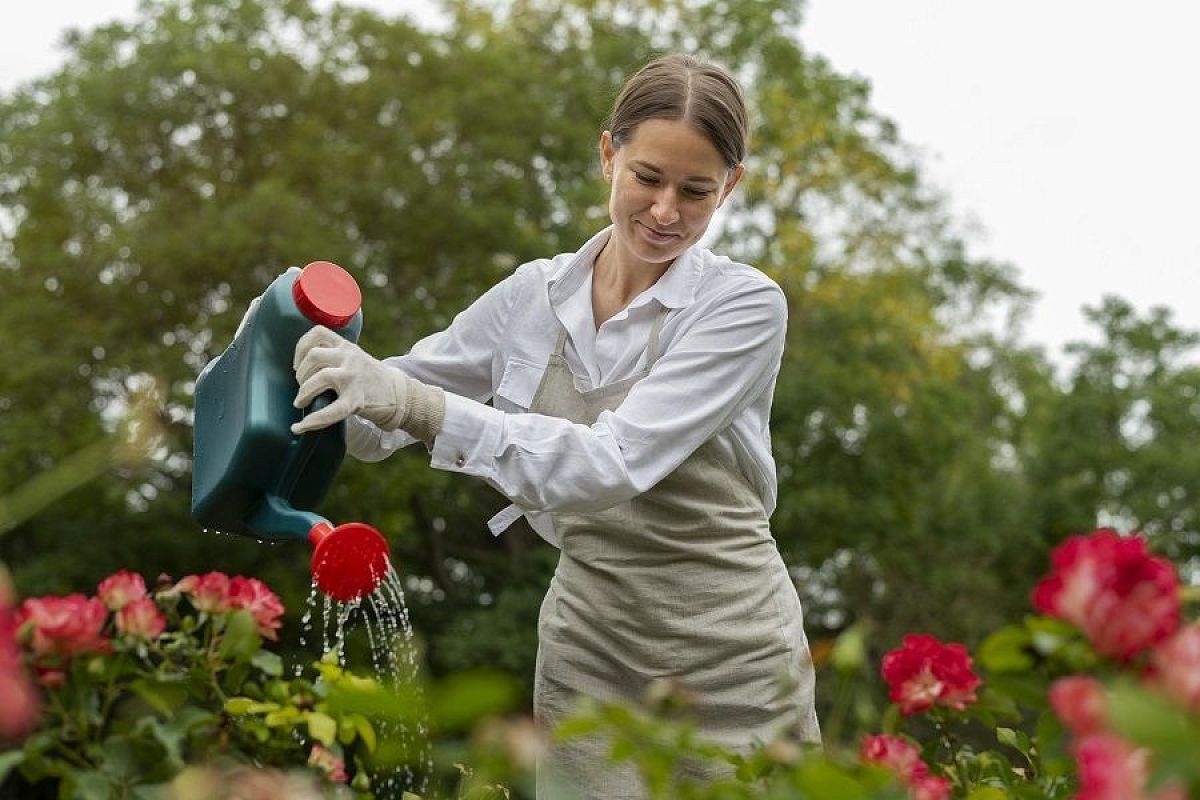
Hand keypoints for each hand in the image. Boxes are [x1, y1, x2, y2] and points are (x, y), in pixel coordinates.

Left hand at [291, 327, 444, 442]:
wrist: (401, 395)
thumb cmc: (371, 379)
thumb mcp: (355, 358)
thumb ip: (334, 357)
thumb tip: (303, 369)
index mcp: (347, 347)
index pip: (317, 333)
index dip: (301, 348)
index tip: (298, 363)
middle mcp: (350, 358)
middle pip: (314, 356)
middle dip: (300, 374)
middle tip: (301, 387)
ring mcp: (354, 378)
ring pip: (320, 377)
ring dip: (303, 392)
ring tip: (301, 402)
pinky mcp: (357, 399)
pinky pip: (331, 410)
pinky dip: (313, 420)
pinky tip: (300, 428)